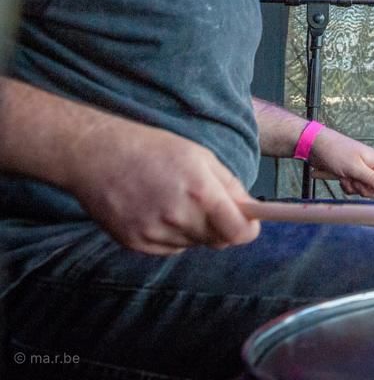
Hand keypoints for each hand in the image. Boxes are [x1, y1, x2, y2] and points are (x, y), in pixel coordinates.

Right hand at [67, 125, 259, 255]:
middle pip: (218, 241)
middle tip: (206, 203)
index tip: (251, 225)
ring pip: (194, 244)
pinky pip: (169, 249)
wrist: (96, 155)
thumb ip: (230, 186)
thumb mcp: (200, 157)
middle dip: (221, 226)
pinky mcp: (135, 243)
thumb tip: (251, 209)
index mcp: (201, 191)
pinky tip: (157, 211)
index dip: (249, 230)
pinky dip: (172, 236)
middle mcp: (179, 216)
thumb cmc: (153, 149)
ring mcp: (155, 232)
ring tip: (175, 201)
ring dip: (195, 230)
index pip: (238, 231)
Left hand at [309, 128, 373, 202]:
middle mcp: (373, 166)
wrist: (316, 146)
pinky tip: (340, 177)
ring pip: (366, 189)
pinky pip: (354, 188)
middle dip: (367, 189)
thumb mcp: (355, 168)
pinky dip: (346, 186)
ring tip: (345, 176)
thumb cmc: (336, 151)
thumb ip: (373, 179)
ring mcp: (362, 171)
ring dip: (354, 187)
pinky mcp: (352, 175)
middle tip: (356, 181)